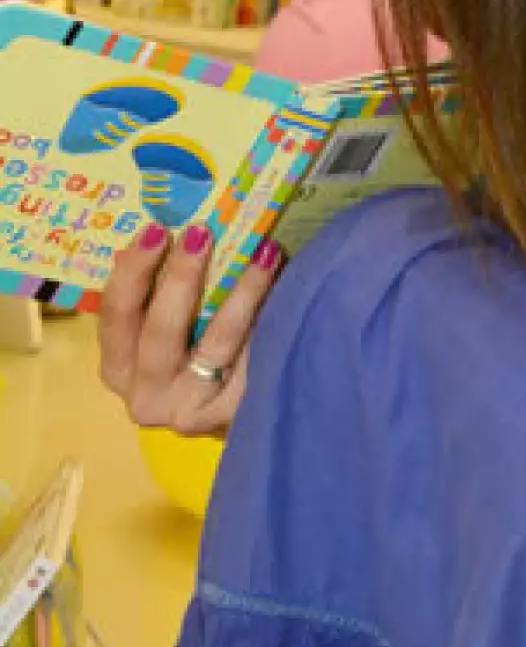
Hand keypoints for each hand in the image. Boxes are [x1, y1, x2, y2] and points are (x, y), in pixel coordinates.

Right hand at [98, 226, 281, 434]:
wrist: (233, 411)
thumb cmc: (192, 355)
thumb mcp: (166, 326)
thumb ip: (156, 290)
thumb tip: (161, 231)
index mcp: (118, 364)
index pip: (116, 314)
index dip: (133, 270)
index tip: (158, 229)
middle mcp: (143, 394)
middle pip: (160, 329)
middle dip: (181, 275)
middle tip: (203, 233)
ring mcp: (184, 411)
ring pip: (215, 342)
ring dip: (241, 291)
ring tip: (264, 253)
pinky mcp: (226, 417)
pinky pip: (251, 362)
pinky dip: (268, 323)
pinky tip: (287, 294)